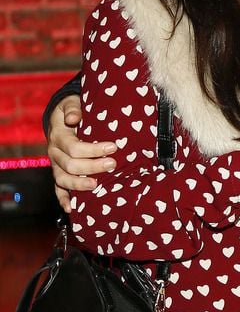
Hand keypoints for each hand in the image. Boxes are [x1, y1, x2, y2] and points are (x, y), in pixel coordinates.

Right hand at [48, 96, 117, 210]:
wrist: (62, 116)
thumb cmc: (71, 109)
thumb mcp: (70, 102)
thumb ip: (73, 107)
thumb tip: (73, 117)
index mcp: (58, 135)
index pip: (74, 147)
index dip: (93, 149)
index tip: (113, 147)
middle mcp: (54, 152)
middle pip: (70, 165)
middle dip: (92, 166)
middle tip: (112, 164)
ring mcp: (56, 165)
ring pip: (63, 179)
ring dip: (80, 184)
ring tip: (98, 185)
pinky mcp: (58, 173)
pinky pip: (57, 189)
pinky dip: (63, 199)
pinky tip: (72, 209)